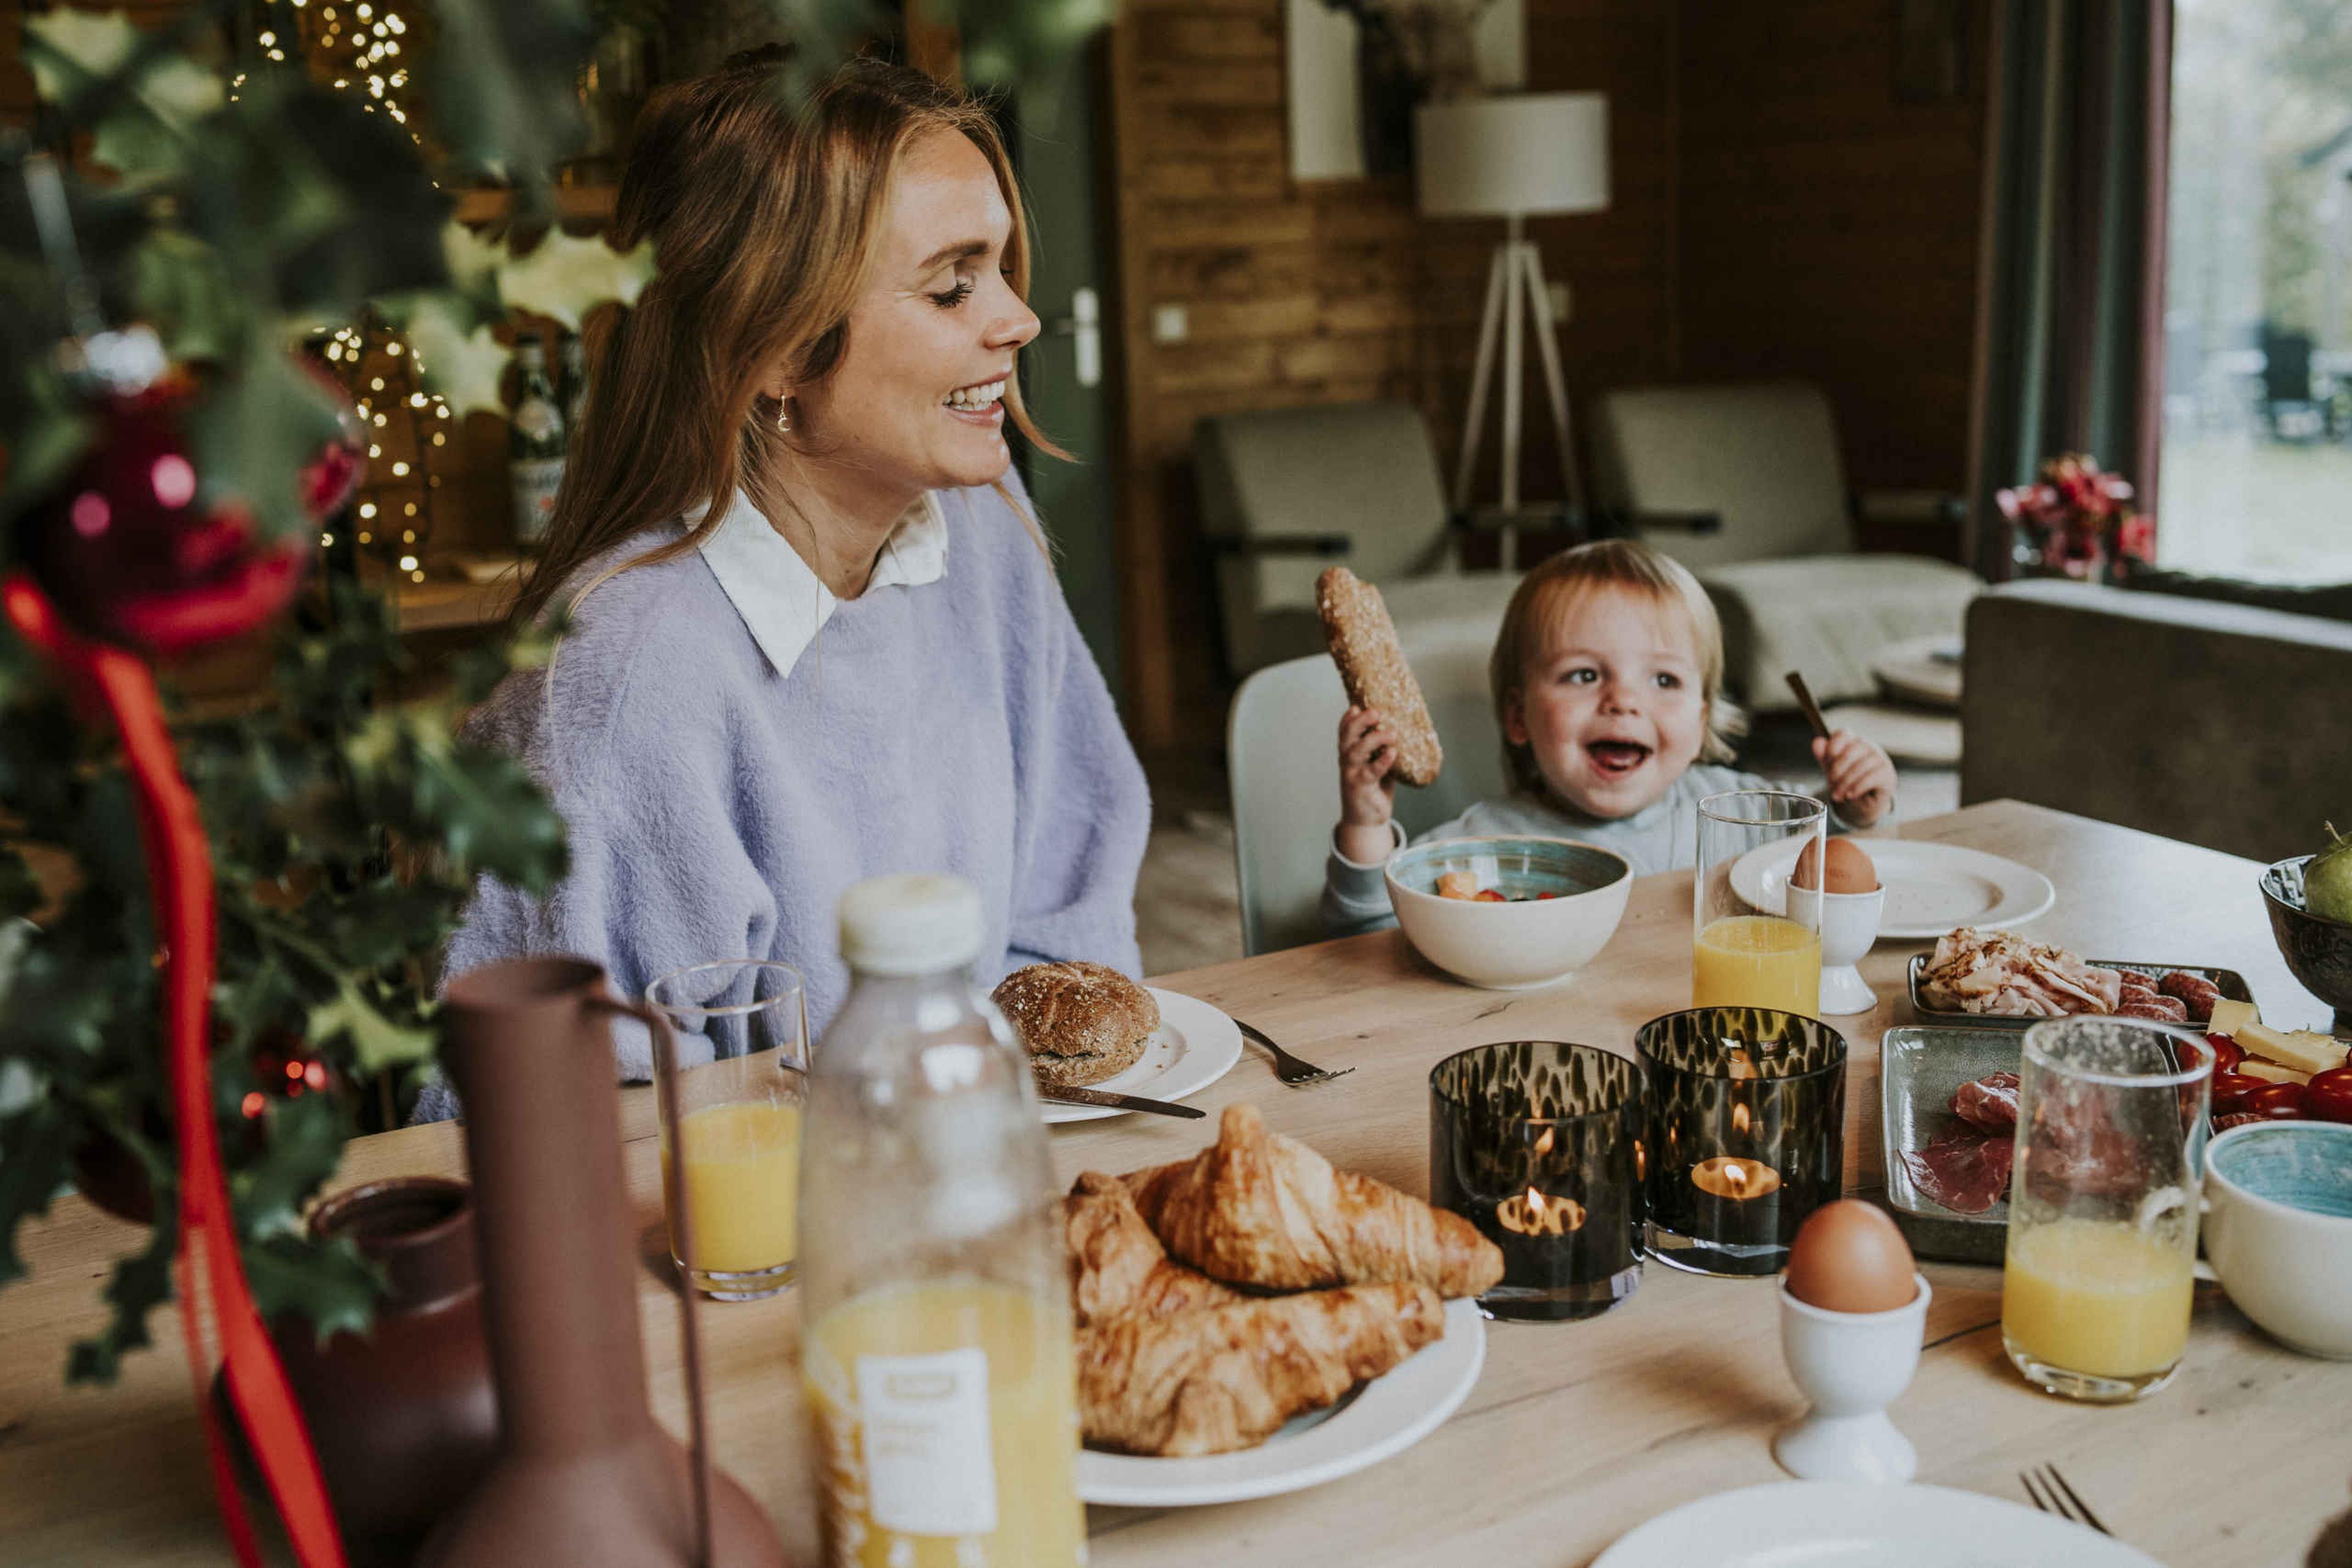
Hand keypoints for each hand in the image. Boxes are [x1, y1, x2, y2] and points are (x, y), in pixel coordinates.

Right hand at [1338, 705, 1399, 826]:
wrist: (1366, 819)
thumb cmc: (1373, 787)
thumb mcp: (1374, 763)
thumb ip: (1380, 749)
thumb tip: (1399, 727)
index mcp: (1349, 753)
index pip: (1344, 731)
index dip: (1348, 718)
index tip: (1356, 706)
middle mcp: (1347, 761)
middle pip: (1347, 737)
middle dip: (1360, 722)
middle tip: (1376, 712)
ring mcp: (1352, 774)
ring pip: (1356, 751)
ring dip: (1373, 739)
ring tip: (1391, 733)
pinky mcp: (1362, 787)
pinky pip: (1371, 772)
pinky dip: (1382, 761)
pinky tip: (1392, 753)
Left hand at [1813, 728, 1895, 827]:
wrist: (1867, 801)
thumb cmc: (1849, 781)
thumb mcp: (1832, 769)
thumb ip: (1824, 756)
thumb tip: (1817, 741)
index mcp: (1853, 742)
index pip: (1843, 734)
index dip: (1833, 746)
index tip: (1828, 760)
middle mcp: (1868, 746)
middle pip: (1850, 752)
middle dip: (1837, 771)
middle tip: (1830, 785)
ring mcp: (1880, 759)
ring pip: (1859, 767)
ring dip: (1845, 784)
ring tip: (1838, 796)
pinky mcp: (1887, 774)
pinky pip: (1870, 778)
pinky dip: (1857, 788)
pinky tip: (1850, 795)